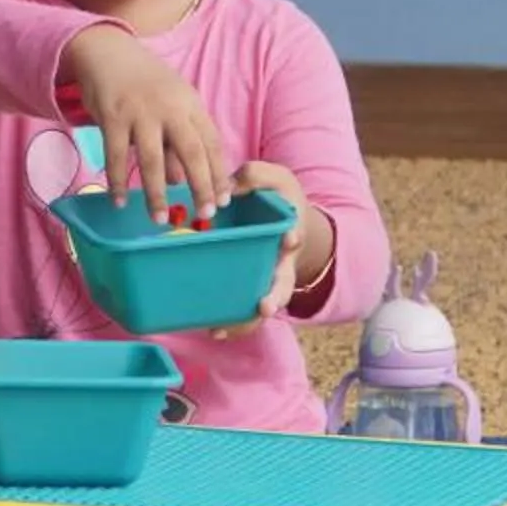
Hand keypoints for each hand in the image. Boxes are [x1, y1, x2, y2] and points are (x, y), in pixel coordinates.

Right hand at [62, 26, 228, 225]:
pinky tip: (120, 201)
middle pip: (191, 152)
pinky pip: (116, 156)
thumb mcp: (169, 107)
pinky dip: (117, 181)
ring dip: (156, 192)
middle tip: (205, 213)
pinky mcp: (112, 116)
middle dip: (200, 185)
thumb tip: (180, 182)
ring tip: (158, 219)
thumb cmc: (144, 84)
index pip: (211, 143)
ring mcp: (140, 112)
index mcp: (190, 104)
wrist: (107, 52)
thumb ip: (175, 143)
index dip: (219, 173)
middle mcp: (170, 107)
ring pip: (152, 159)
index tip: (223, 199)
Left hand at [210, 160, 312, 339]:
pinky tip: (212, 329)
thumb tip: (229, 187)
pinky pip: (242, 311)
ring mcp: (266, 279)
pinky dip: (231, 324)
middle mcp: (281, 262)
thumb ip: (256, 175)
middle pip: (283, 284)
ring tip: (223, 328)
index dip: (292, 238)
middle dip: (275, 295)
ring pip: (262, 306)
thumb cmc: (276, 197)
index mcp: (289, 230)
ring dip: (246, 320)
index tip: (290, 240)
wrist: (282, 220)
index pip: (294, 234)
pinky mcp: (249, 288)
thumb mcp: (273, 178)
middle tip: (265, 305)